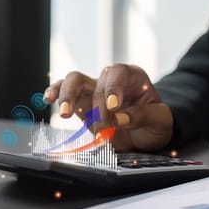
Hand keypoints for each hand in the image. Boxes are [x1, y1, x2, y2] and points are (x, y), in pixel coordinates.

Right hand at [44, 64, 172, 150]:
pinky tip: (48, 99)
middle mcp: (111, 81)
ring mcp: (93, 91)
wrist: (147, 135)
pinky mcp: (81, 105)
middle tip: (101, 124)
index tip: (114, 106)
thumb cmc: (156, 122)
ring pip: (74, 80)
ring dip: (67, 95)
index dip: (113, 87)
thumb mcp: (160, 120)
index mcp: (133, 77)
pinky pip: (64, 94)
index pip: (119, 72)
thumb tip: (120, 118)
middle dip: (96, 103)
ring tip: (65, 114)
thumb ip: (142, 116)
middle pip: (95, 79)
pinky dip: (55, 94)